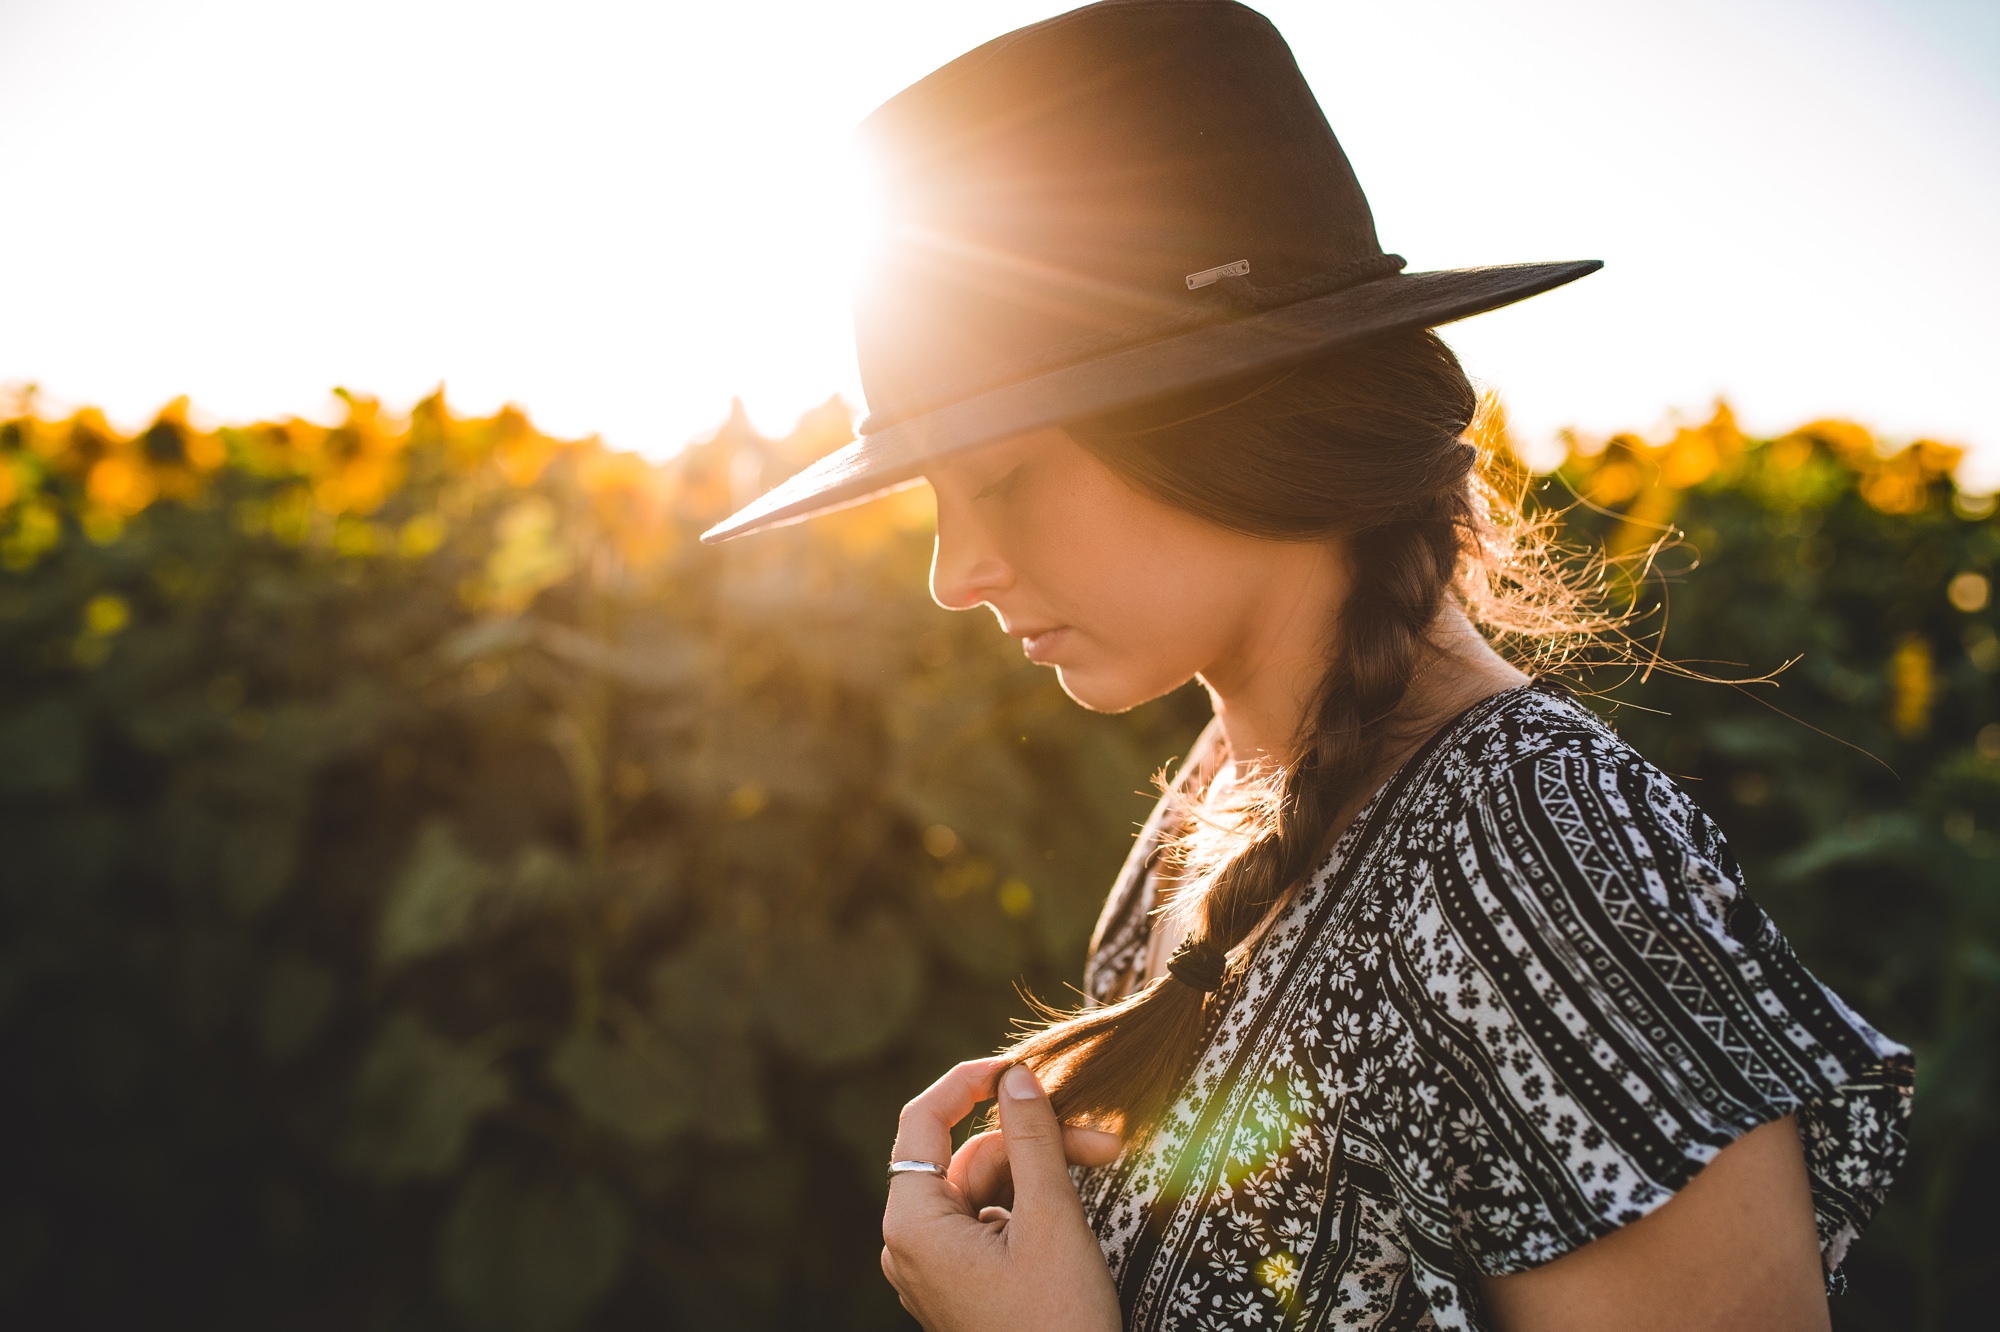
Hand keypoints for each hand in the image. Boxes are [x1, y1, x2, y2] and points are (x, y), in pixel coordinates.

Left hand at [881, 1058, 1124, 1331]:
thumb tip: (1016, 1076)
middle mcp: (910, 1245)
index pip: (921, 1121)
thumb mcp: (1052, 1220)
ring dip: (1039, 1173)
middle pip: (966, 1159)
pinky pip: (987, 1225)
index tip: (1017, 1065)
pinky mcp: (960, 1288)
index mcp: (913, 1225)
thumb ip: (1031, 1139)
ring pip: (983, 1191)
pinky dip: (1027, 1207)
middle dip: (1032, 1141)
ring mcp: (933, 1271)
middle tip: (1102, 1140)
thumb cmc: (1058, 1323)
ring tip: (1102, 1167)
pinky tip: (1072, 1214)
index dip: (967, 1082)